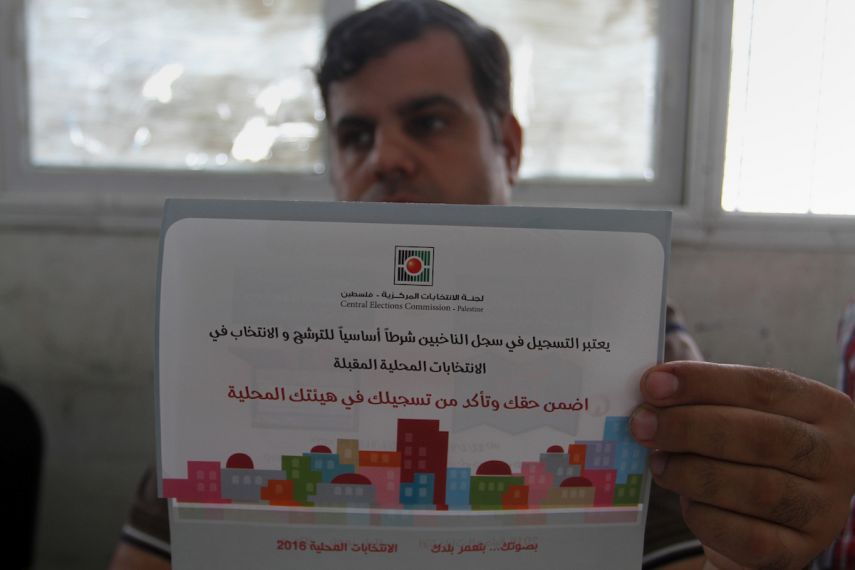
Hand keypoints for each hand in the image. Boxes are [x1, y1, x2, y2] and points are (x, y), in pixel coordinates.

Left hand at [630, 361, 854, 568]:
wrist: (759, 519)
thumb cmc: (741, 453)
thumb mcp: (734, 414)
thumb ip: (703, 398)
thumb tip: (652, 388)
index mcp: (824, 407)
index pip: (764, 386)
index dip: (703, 383)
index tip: (652, 384)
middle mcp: (836, 456)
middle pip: (761, 436)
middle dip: (690, 427)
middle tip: (642, 425)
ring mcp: (824, 508)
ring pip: (756, 489)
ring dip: (693, 473)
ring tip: (659, 463)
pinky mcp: (800, 550)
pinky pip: (749, 537)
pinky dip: (706, 517)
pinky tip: (685, 502)